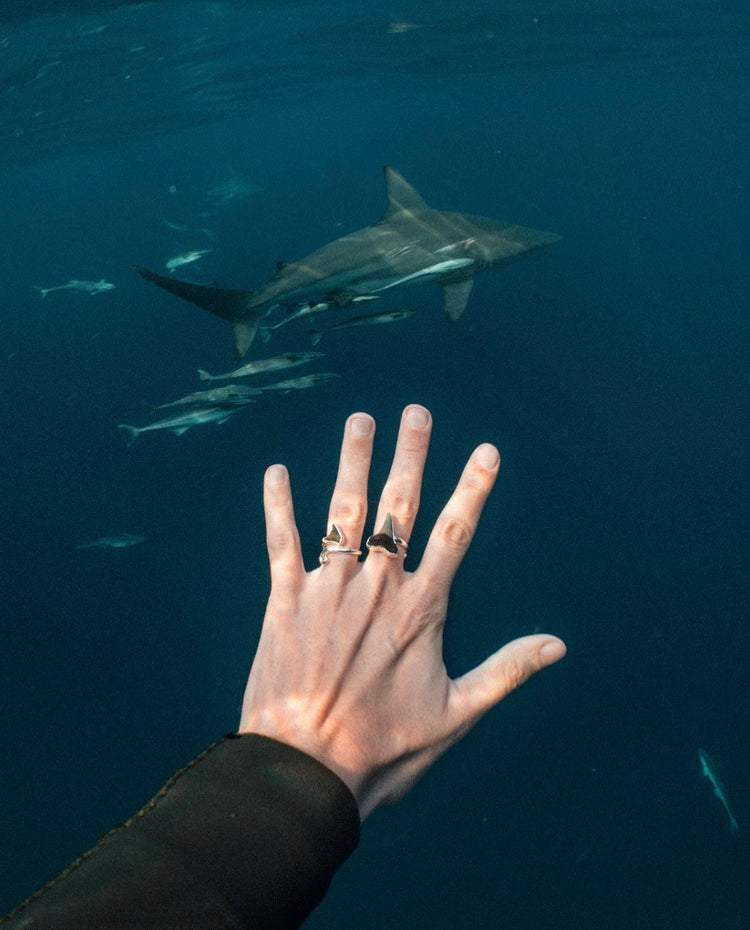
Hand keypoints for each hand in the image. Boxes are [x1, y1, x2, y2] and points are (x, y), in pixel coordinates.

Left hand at [239, 404, 565, 818]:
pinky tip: (276, 471)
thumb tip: (559, 645)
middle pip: (398, 507)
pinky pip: (280, 543)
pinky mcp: (283, 601)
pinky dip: (278, 506)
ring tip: (360, 420)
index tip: (486, 449)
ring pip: (342, 512)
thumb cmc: (384, 749)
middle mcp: (377, 587)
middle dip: (411, 455)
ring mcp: (328, 589)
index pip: (455, 533)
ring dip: (352, 463)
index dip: (473, 488)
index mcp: (420, 609)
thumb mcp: (456, 715)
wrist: (305, 771)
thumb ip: (507, 671)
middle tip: (416, 411)